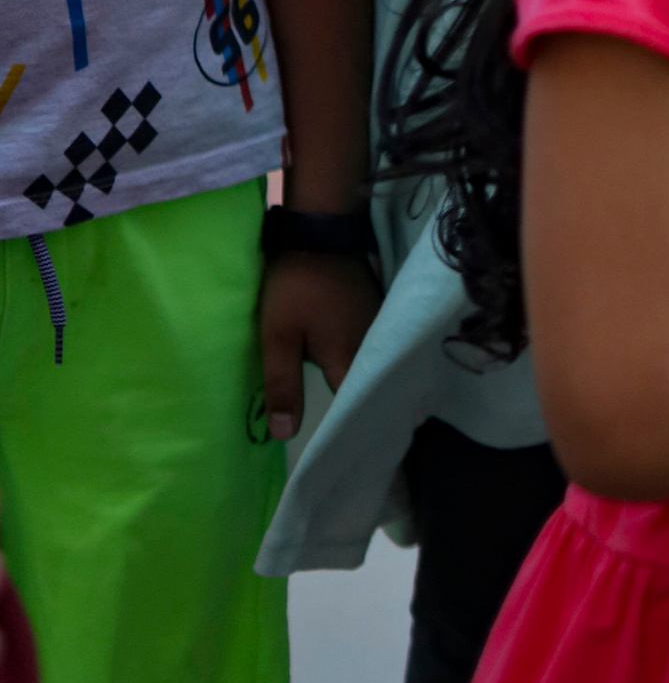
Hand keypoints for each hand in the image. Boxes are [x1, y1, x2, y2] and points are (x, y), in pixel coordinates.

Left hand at [257, 249, 380, 438]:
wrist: (320, 227)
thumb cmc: (296, 285)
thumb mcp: (277, 336)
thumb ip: (283, 386)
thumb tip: (287, 436)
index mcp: (351, 358)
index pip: (354, 408)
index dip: (348, 431)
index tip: (344, 456)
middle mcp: (373, 346)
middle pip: (371, 390)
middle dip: (366, 415)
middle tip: (357, 444)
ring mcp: (377, 325)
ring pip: (375, 369)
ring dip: (367, 390)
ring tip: (357, 419)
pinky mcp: (374, 311)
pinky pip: (374, 349)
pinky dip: (368, 367)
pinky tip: (356, 376)